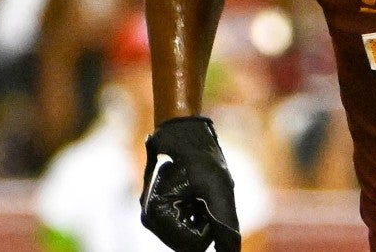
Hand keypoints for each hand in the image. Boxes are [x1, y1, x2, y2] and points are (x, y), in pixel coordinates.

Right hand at [141, 117, 241, 251]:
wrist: (184, 133)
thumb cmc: (200, 156)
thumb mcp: (218, 186)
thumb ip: (224, 220)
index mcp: (157, 215)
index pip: (193, 245)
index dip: (209, 226)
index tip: (207, 199)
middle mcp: (151, 219)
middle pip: (189, 244)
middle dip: (203, 222)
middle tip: (203, 194)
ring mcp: (155, 216)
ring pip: (188, 237)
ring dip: (200, 217)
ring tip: (198, 191)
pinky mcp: (162, 210)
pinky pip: (186, 225)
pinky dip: (196, 212)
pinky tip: (195, 193)